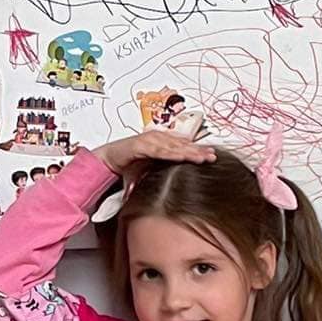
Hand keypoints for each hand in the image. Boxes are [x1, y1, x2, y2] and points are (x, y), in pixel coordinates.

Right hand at [98, 130, 217, 175]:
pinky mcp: (140, 145)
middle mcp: (158, 138)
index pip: (183, 146)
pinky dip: (170, 154)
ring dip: (188, 152)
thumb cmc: (129, 163)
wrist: (108, 159)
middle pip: (182, 145)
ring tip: (201, 158)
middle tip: (212, 156)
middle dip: (198, 151)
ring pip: (173, 147)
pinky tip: (181, 157)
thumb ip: (163, 171)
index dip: (197, 150)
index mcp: (162, 142)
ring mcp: (149, 140)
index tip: (212, 156)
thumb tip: (178, 182)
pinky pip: (158, 151)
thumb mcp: (150, 169)